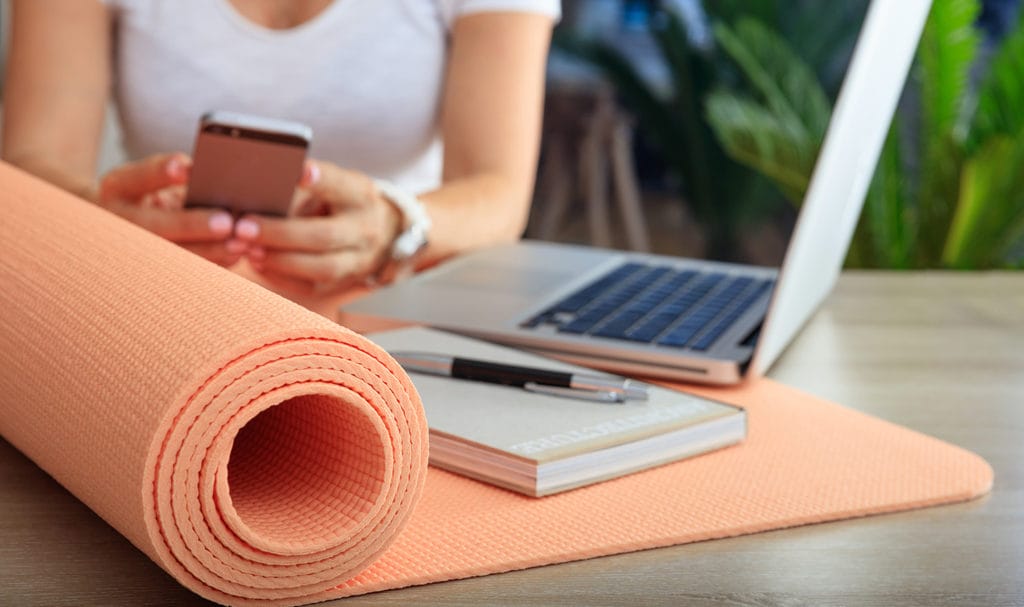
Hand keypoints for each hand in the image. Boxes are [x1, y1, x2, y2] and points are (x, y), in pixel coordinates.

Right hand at [97, 154, 240, 265]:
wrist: (122, 226)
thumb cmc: (149, 195)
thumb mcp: (153, 182)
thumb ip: (179, 179)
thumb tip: (216, 181)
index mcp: (118, 188)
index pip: (136, 178)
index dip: (159, 173)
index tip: (186, 167)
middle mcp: (119, 220)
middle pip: (153, 226)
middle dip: (190, 224)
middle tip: (226, 222)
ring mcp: (130, 250)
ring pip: (169, 255)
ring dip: (208, 251)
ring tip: (239, 244)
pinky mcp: (149, 271)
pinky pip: (183, 271)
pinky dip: (211, 263)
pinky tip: (234, 256)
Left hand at [233, 160, 402, 293]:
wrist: (381, 232)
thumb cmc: (343, 201)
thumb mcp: (335, 184)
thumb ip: (304, 187)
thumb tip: (258, 192)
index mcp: (360, 196)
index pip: (341, 185)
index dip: (321, 179)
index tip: (300, 171)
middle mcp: (364, 229)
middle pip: (325, 235)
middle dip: (281, 233)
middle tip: (244, 227)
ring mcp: (359, 261)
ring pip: (322, 268)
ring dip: (280, 260)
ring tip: (249, 250)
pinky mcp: (345, 283)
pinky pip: (312, 287)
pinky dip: (281, 276)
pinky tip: (258, 263)